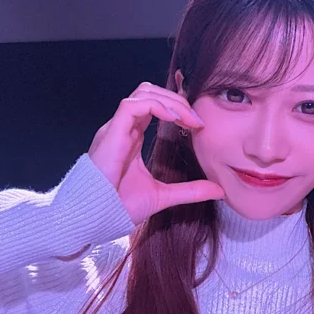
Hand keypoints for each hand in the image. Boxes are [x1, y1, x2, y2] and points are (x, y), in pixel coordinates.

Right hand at [88, 82, 223, 223]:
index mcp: (132, 137)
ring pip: (142, 94)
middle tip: (197, 119)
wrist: (95, 219)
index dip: (178, 108)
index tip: (198, 125)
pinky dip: (156, 106)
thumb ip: (190, 190)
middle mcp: (122, 129)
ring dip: (171, 101)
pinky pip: (132, 106)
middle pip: (149, 93)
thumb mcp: (164, 196)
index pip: (154, 107)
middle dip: (177, 100)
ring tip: (189, 118)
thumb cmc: (119, 207)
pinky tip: (174, 119)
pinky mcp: (111, 134)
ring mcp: (115, 129)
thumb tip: (218, 190)